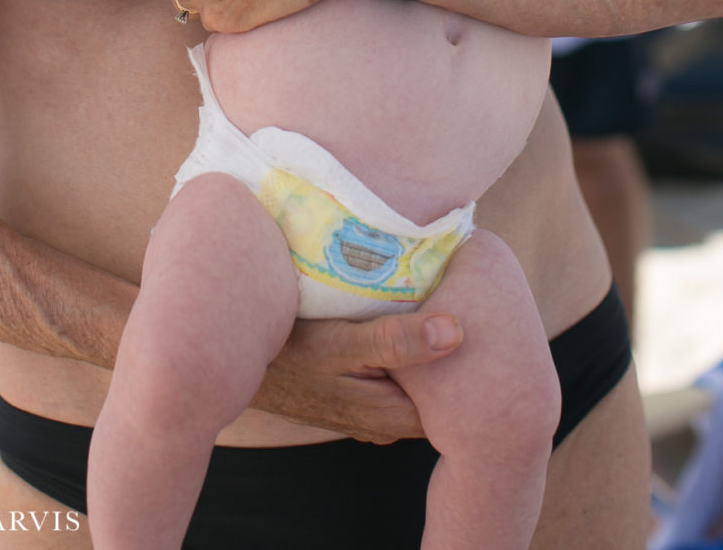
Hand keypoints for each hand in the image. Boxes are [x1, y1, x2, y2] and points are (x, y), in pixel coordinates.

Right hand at [251, 308, 463, 441]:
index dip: (476, 360)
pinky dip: (407, 350)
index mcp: (395, 414)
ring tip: (444, 303)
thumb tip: (456, 332)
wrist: (237, 359)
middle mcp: (388, 421)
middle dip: (457, 352)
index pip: (459, 398)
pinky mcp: (358, 396)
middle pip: (442, 389)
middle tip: (470, 302)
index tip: (484, 314)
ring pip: (420, 382)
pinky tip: (407, 318)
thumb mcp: (341, 342)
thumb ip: (397, 341)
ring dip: (429, 348)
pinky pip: (398, 376)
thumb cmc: (290, 351)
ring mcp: (372, 411)